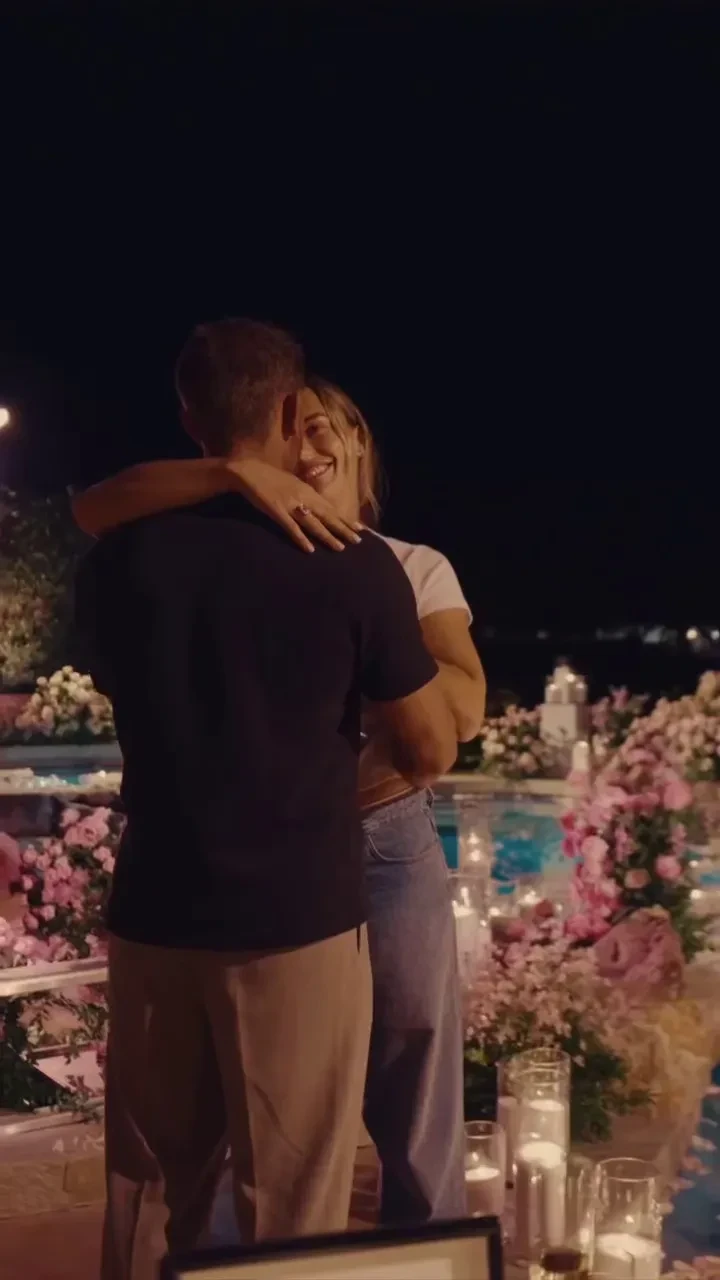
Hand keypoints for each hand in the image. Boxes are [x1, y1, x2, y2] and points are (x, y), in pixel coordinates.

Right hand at [225, 458, 362, 552]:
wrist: (248, 471)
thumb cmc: (270, 477)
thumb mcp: (293, 484)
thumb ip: (306, 495)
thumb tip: (318, 506)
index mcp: (308, 491)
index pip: (331, 507)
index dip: (345, 518)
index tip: (359, 527)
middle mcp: (303, 497)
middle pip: (327, 516)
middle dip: (343, 529)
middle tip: (358, 541)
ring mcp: (290, 505)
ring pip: (313, 523)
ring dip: (327, 536)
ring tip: (340, 548)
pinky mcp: (276, 511)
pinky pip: (290, 527)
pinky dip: (300, 538)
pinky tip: (309, 549)